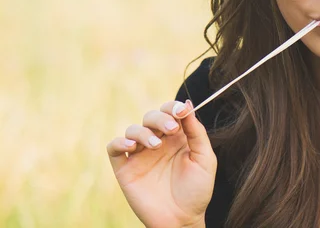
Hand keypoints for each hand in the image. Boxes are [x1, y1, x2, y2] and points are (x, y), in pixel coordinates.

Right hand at [107, 100, 215, 227]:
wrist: (182, 220)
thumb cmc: (197, 190)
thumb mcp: (204, 159)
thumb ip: (197, 132)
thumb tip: (187, 105)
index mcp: (177, 137)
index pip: (170, 112)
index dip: (173, 107)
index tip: (181, 111)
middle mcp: (158, 142)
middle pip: (151, 117)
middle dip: (160, 118)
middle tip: (171, 129)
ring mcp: (140, 155)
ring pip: (133, 130)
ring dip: (144, 132)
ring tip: (156, 145)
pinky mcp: (125, 168)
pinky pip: (114, 148)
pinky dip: (119, 142)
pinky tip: (132, 147)